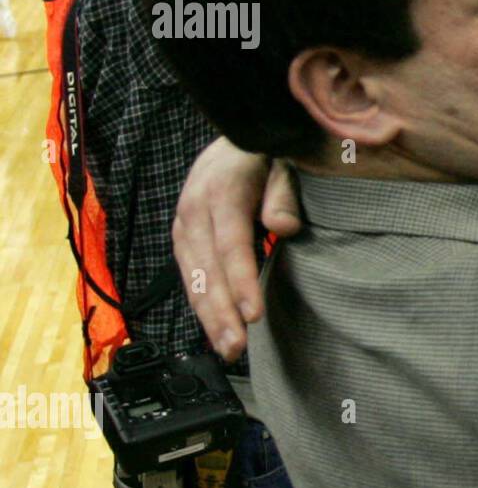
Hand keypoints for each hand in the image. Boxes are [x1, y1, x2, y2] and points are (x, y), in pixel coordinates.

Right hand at [173, 138, 302, 360]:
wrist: (233, 138)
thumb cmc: (268, 153)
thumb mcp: (284, 162)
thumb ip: (285, 193)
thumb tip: (284, 227)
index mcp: (222, 191)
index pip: (231, 244)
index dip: (241, 281)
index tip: (254, 314)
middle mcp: (194, 209)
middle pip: (207, 268)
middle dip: (221, 312)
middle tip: (237, 348)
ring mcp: (184, 223)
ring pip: (193, 277)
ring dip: (208, 316)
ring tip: (227, 350)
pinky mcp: (183, 236)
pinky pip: (190, 275)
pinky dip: (202, 304)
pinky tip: (215, 330)